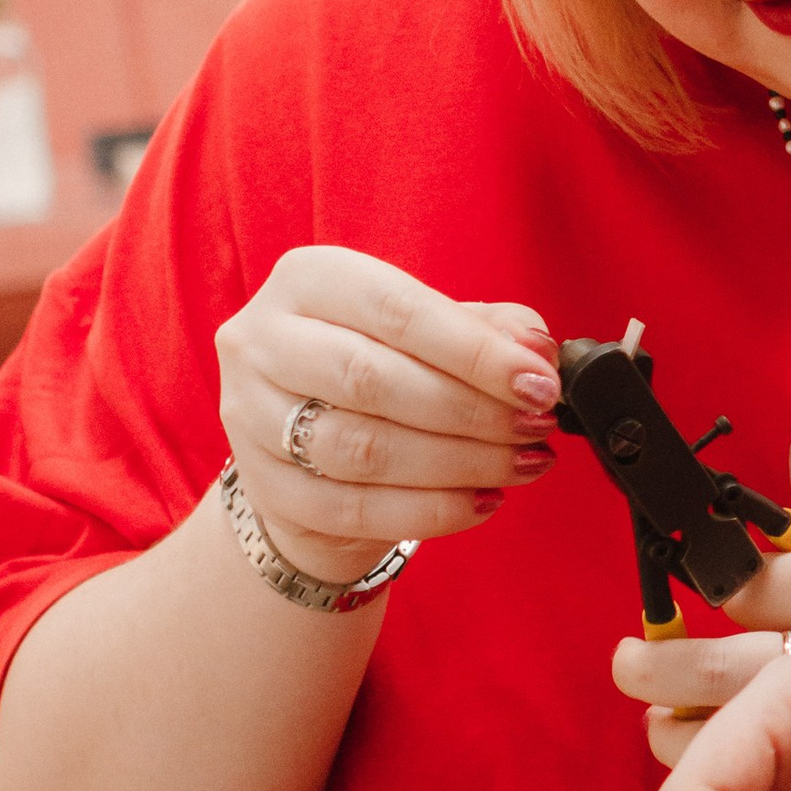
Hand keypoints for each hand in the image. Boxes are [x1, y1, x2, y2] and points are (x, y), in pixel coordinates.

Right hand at [215, 246, 560, 585]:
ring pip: (362, 449)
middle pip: (372, 380)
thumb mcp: (428, 331)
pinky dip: (429, 510)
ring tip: (520, 464)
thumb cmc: (379, 368)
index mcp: (308, 279)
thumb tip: (536, 351)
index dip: (476, 352)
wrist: (306, 443)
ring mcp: (250, 416)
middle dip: (471, 410)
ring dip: (459, 463)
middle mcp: (262, 340)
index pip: (397, 311)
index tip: (540, 383)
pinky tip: (482, 501)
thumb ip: (486, 328)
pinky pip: (353, 508)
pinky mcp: (264, 487)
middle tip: (536, 427)